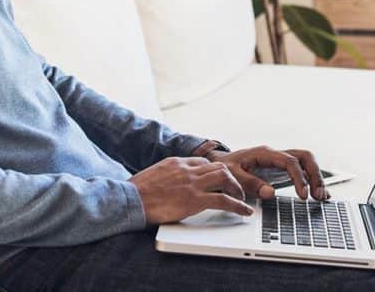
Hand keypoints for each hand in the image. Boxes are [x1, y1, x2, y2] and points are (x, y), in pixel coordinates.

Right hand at [128, 156, 253, 224]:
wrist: (130, 199)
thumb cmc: (136, 192)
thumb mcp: (152, 176)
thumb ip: (165, 177)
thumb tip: (168, 184)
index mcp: (176, 162)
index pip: (203, 162)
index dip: (213, 172)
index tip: (218, 180)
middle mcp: (187, 169)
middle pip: (218, 167)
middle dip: (230, 178)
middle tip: (235, 189)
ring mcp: (192, 183)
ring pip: (225, 178)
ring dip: (237, 189)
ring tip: (241, 199)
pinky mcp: (194, 200)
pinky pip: (224, 200)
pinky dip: (238, 206)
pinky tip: (244, 211)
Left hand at [205, 145, 327, 201]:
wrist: (219, 163)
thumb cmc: (225, 167)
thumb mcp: (232, 175)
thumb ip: (250, 183)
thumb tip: (271, 193)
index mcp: (265, 154)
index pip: (290, 161)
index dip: (299, 178)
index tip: (303, 195)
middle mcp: (276, 155)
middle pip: (304, 157)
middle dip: (315, 175)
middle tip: (318, 195)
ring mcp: (280, 161)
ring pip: (306, 162)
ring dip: (316, 177)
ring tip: (321, 197)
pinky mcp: (281, 169)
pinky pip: (302, 170)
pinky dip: (312, 181)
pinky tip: (320, 194)